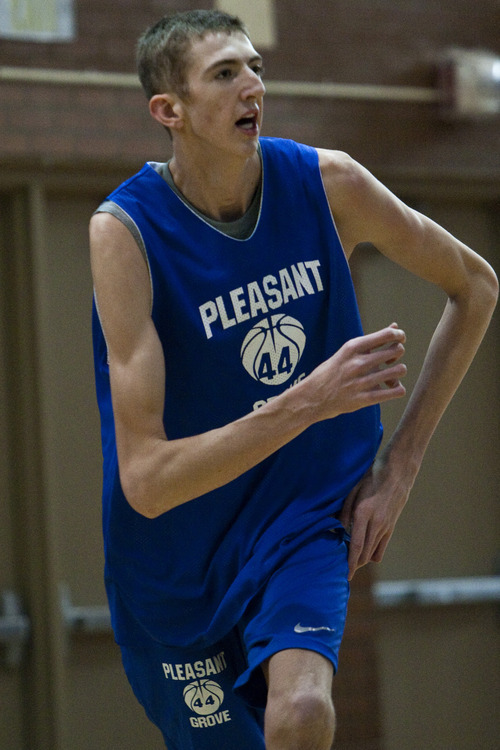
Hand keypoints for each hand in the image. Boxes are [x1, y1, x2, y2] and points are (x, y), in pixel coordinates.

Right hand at [308, 323, 406, 421]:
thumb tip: (394, 326)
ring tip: (391, 376)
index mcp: (353, 347)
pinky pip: (394, 392)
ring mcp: (361, 381)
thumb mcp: (347, 351)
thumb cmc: (331, 372)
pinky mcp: (364, 399)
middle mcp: (358, 363)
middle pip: (396, 350)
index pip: (387, 334)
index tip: (399, 340)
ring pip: (399, 371)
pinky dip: (398, 389)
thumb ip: (371, 340)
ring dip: (399, 372)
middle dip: (397, 353)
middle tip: (390, 360)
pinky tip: (392, 389)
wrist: (312, 397)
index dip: (399, 335)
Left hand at [338, 451, 411, 579]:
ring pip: (373, 553)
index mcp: (363, 513)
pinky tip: (364, 553)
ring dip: (362, 560)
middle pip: (364, 553)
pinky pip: (382, 547)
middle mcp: (376, 523)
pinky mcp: (392, 526)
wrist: (397, 471)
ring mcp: (386, 526)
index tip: (345, 575)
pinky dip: (372, 553)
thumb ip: (344, 512)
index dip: (350, 562)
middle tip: (342, 568)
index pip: (356, 545)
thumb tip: (336, 530)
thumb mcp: (352, 490)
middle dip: (353, 564)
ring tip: (351, 562)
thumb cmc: (370, 477)